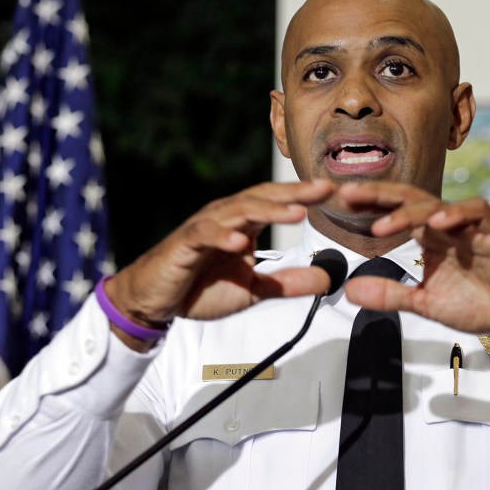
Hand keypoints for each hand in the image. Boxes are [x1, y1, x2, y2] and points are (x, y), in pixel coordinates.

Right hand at [105, 180, 335, 344]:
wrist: (157, 300)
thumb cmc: (202, 288)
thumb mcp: (253, 290)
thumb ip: (287, 283)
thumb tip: (326, 281)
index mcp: (243, 221)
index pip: (276, 201)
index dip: (303, 195)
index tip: (331, 190)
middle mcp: (225, 215)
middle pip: (262, 197)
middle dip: (293, 193)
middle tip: (322, 189)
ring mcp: (204, 226)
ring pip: (238, 210)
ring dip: (267, 211)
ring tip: (295, 213)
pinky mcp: (185, 243)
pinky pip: (205, 235)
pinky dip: (223, 236)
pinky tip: (240, 241)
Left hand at [337, 181, 489, 336]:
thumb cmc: (479, 301)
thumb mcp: (426, 303)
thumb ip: (391, 295)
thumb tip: (350, 292)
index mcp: (427, 237)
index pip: (392, 212)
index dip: (367, 206)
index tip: (336, 204)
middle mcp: (444, 224)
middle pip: (406, 199)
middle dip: (377, 196)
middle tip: (347, 195)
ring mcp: (468, 224)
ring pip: (435, 204)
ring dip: (408, 213)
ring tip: (382, 225)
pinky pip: (474, 212)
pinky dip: (456, 215)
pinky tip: (438, 222)